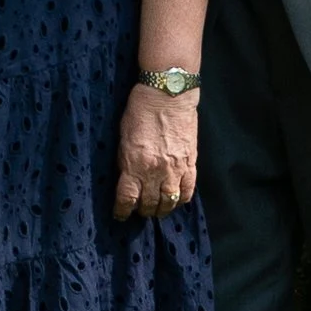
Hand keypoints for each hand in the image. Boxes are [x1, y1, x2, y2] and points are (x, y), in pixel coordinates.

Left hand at [114, 83, 197, 220]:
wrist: (167, 94)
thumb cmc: (140, 110)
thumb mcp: (123, 137)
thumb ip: (125, 161)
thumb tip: (126, 178)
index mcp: (134, 164)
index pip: (127, 199)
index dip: (123, 211)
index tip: (120, 215)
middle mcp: (155, 171)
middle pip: (149, 204)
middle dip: (143, 211)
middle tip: (140, 210)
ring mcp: (175, 169)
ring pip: (169, 202)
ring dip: (162, 209)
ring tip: (158, 209)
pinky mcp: (191, 162)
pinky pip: (188, 190)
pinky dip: (182, 199)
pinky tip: (176, 200)